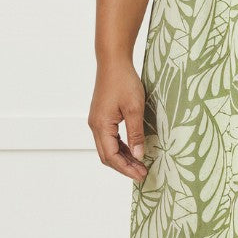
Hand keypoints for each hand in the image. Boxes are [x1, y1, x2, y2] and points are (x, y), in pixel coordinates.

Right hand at [88, 59, 147, 180]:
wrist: (113, 62)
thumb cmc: (124, 81)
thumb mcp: (135, 108)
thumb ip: (136, 133)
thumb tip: (138, 155)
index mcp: (101, 126)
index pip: (111, 156)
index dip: (126, 168)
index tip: (141, 175)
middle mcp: (95, 126)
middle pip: (107, 156)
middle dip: (124, 167)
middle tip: (142, 174)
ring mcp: (97, 121)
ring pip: (108, 148)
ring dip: (122, 158)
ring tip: (139, 165)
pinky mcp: (101, 117)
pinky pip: (109, 138)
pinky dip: (120, 147)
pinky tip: (132, 150)